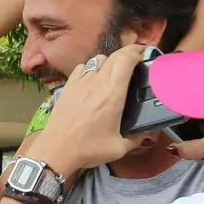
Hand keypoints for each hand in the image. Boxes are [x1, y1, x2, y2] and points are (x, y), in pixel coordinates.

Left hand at [36, 45, 149, 176]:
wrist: (56, 150)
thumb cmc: (87, 149)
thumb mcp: (118, 148)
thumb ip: (137, 139)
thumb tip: (148, 134)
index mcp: (112, 94)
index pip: (125, 60)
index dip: (137, 52)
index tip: (144, 54)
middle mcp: (96, 83)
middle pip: (114, 56)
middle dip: (128, 53)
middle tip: (136, 58)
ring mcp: (80, 83)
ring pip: (98, 59)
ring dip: (110, 60)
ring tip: (116, 69)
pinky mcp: (68, 86)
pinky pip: (82, 67)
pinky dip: (91, 67)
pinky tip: (93, 77)